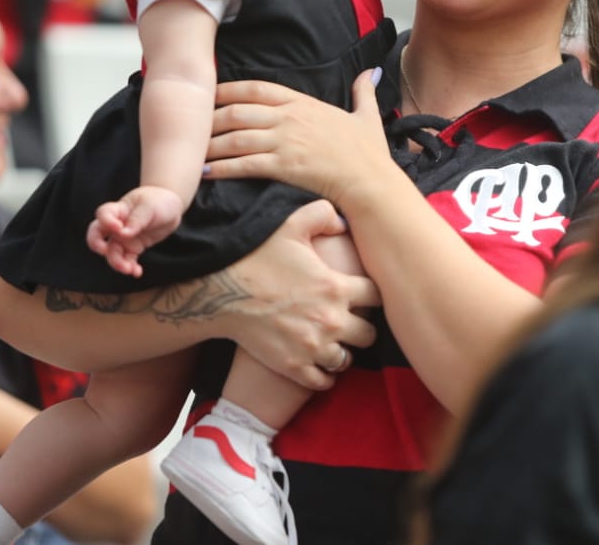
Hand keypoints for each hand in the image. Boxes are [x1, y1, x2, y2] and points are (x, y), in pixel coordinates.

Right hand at [87, 185, 184, 276]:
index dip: (106, 222)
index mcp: (119, 210)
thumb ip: (136, 219)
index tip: (118, 228)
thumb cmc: (158, 201)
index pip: (103, 214)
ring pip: (112, 252)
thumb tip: (123, 234)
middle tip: (105, 251)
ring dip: (117, 262)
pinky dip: (130, 267)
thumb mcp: (150, 207)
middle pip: (97, 235)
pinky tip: (136, 272)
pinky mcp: (133, 248)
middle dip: (97, 245)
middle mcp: (117, 225)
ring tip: (128, 269)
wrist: (171, 208)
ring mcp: (124, 238)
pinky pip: (127, 260)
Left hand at [206, 69, 391, 208]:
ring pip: (235, 137)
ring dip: (209, 145)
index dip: (227, 91)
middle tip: (190, 128)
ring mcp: (285, 142)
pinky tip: (204, 172)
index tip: (209, 96)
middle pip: (237, 111)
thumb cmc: (370, 154)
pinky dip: (221, 168)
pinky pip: (243, 164)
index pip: (256, 89)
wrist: (372, 182)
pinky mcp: (283, 167)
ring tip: (190, 152)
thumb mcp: (367, 117)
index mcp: (303, 103)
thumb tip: (371, 72)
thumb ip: (364, 92)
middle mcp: (289, 118)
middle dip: (210, 119)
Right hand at [218, 200, 379, 390]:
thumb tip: (342, 222)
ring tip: (333, 344)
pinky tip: (319, 365)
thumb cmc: (256, 257)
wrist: (221, 293)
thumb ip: (321, 215)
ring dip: (342, 351)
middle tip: (351, 322)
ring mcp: (313, 347)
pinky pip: (323, 381)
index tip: (364, 295)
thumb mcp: (290, 225)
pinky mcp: (293, 367)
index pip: (378, 297)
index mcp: (336, 288)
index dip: (373, 295)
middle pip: (369, 334)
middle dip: (362, 328)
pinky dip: (324, 376)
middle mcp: (331, 321)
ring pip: (347, 360)